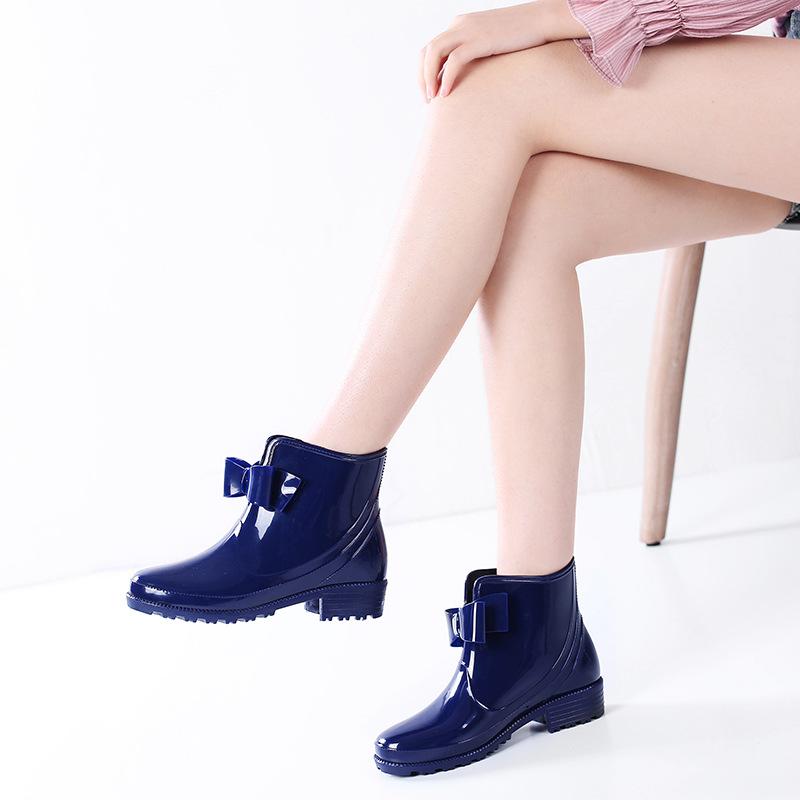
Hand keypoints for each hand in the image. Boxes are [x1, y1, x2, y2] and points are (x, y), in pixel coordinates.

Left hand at [419, 0, 587, 100]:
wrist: (542, 20)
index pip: (430, 50)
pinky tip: (447, 95)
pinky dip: (446, 79)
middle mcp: (459, 25)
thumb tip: (466, 81)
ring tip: (434, 100)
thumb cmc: (520, 39)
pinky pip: (453, 61)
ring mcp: (468, 31)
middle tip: (427, 101)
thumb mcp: (490, 46)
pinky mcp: (479, 40)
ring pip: (434, 54)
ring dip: (429, 79)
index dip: (425, 73)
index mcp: (459, 26)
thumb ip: (475, 57)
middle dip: (422, 78)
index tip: (430, 94)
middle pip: (426, 52)